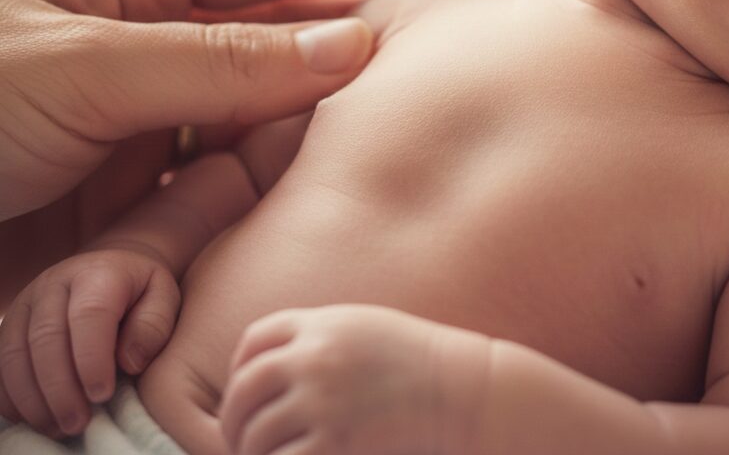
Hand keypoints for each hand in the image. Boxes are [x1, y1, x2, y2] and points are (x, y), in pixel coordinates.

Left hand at [0, 0, 473, 221]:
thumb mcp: (79, 66)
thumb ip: (218, 62)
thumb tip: (348, 44)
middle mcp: (147, 49)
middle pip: (282, 30)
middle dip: (360, 34)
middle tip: (446, 47)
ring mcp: (144, 132)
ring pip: (262, 120)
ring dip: (319, 127)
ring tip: (394, 127)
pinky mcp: (133, 212)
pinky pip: (224, 197)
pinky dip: (270, 201)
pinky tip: (314, 201)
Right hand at [0, 248, 178, 437]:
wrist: (110, 271)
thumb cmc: (140, 292)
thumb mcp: (163, 298)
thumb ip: (153, 325)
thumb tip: (129, 363)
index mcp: (98, 273)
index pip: (90, 314)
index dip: (92, 358)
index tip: (102, 394)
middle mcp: (55, 283)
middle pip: (46, 338)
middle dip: (60, 388)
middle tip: (79, 423)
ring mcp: (27, 303)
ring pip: (15, 354)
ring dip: (34, 399)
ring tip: (59, 428)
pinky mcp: (10, 325)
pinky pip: (0, 365)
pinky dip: (13, 398)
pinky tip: (35, 419)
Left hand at [219, 305, 491, 454]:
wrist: (457, 390)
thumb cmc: (414, 361)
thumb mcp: (363, 327)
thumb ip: (318, 335)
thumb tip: (272, 362)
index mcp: (321, 325)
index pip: (253, 340)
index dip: (239, 368)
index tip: (244, 391)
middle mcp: (314, 358)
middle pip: (244, 388)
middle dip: (233, 418)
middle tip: (239, 438)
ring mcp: (321, 402)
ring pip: (255, 434)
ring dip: (251, 451)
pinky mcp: (333, 443)